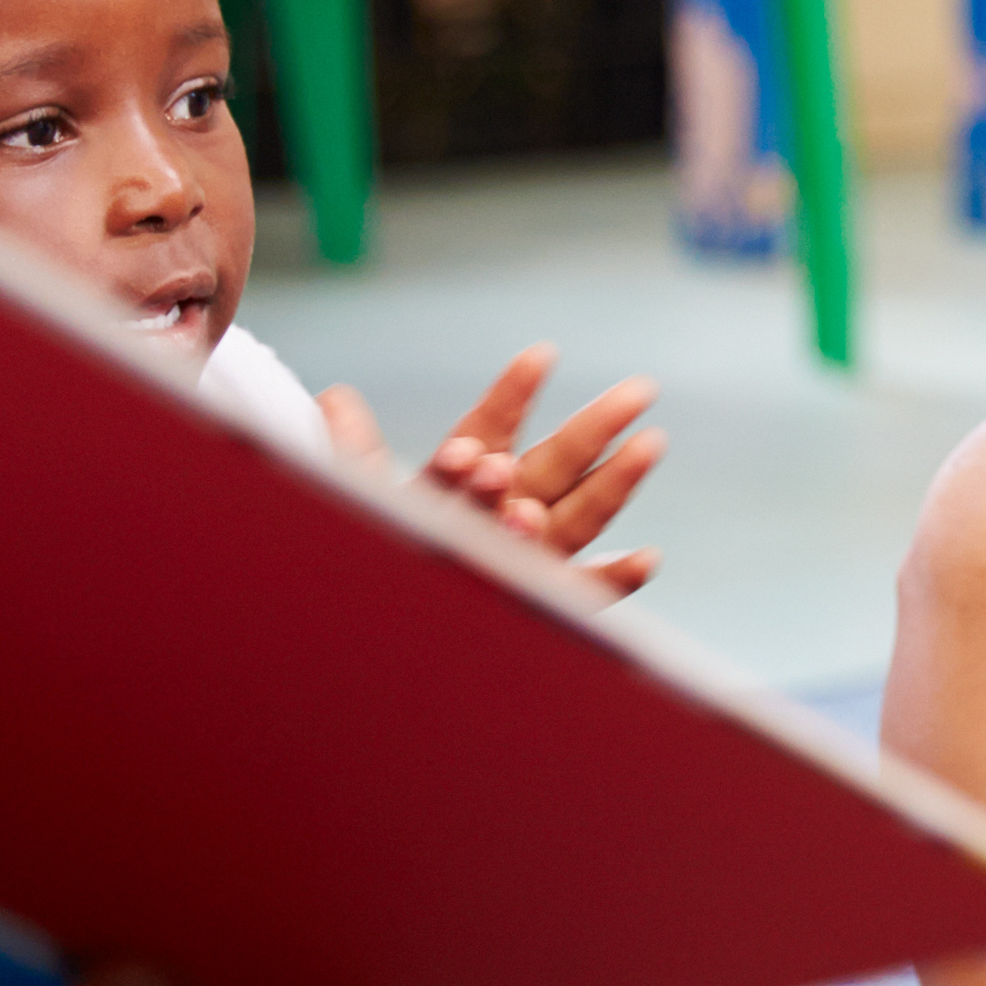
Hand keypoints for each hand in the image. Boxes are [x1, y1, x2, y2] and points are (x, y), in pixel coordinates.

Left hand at [321, 343, 666, 596]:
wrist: (373, 629)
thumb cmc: (371, 549)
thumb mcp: (354, 496)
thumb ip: (352, 450)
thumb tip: (334, 397)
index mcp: (468, 473)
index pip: (495, 425)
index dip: (515, 394)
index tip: (541, 356)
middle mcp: (508, 509)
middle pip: (558, 462)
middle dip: (596, 427)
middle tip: (638, 389)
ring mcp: (531, 556)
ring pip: (580, 516)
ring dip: (615, 484)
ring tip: (651, 444)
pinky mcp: (541, 601)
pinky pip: (584, 592)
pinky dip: (616, 578)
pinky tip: (646, 557)